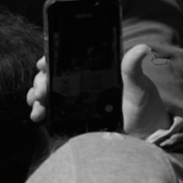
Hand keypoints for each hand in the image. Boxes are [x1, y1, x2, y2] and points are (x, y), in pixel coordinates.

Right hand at [26, 45, 170, 140]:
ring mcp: (78, 98)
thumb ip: (133, 68)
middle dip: (41, 80)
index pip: (66, 58)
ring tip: (35, 104)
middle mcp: (82, 81)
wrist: (147, 134)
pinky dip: (43, 110)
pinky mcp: (77, 115)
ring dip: (38, 95)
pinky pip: (55, 110)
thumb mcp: (138, 85)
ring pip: (50, 91)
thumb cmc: (144, 105)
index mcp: (93, 69)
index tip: (42, 63)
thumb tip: (143, 47)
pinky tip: (38, 115)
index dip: (50, 57)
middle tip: (40, 90)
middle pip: (54, 75)